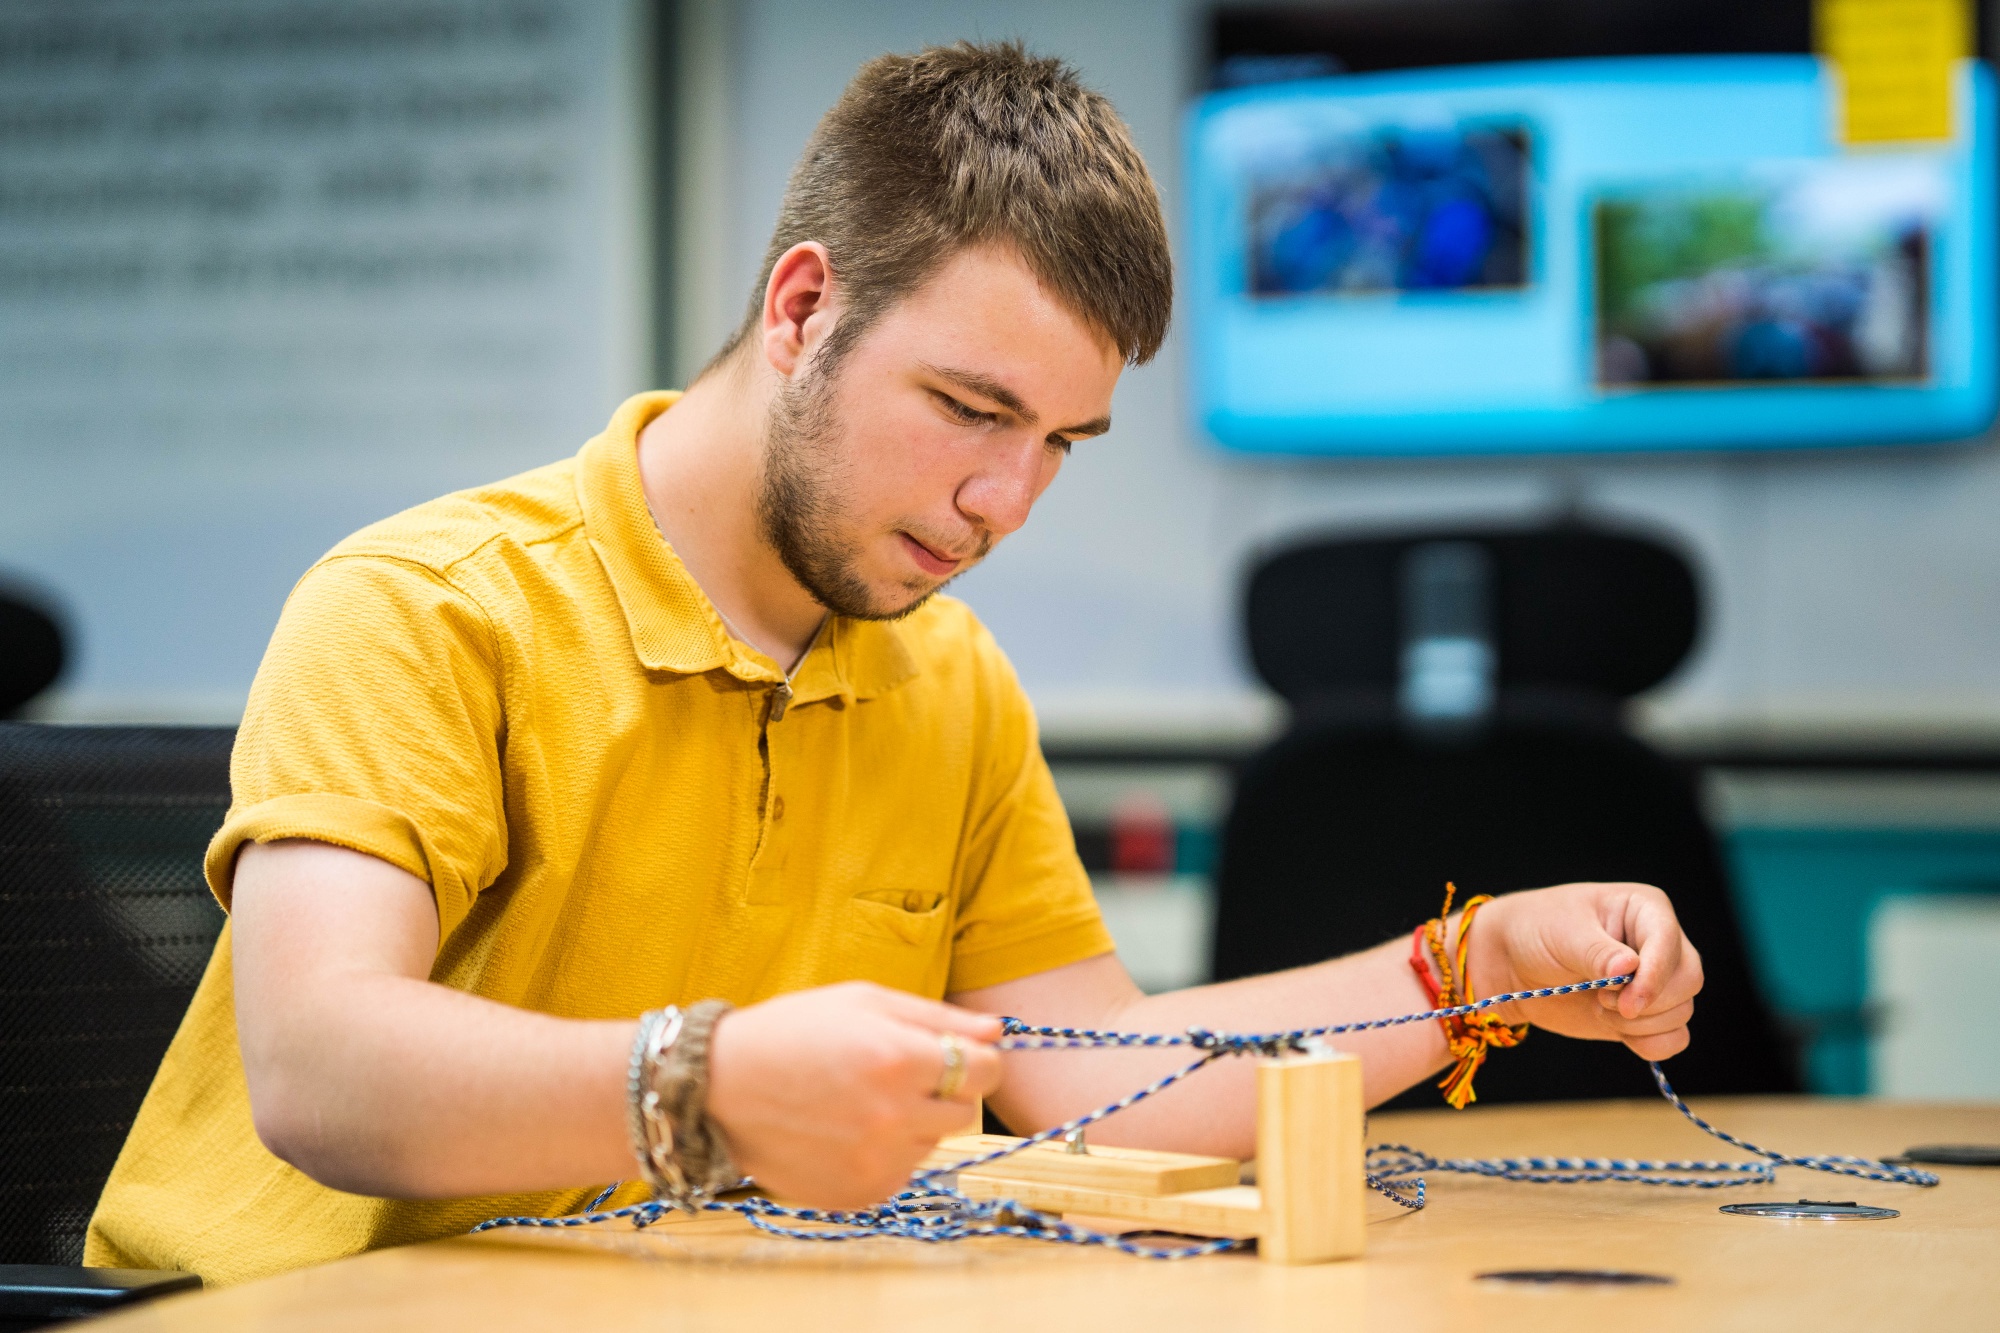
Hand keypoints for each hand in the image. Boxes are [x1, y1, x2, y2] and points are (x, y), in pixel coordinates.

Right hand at [704, 981, 1001, 1208]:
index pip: (987, 1071)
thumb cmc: (793, 1032)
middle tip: (892, 1075)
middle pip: (965, 1111)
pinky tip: (843, 1131)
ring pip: (932, 1142)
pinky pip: (902, 1172)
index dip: (973, 1059)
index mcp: (901, 1060)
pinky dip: (884, 1154)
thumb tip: (999, 1032)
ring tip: (857, 1102)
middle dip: (942, 1090)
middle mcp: (896, 1117)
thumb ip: (937, 1017)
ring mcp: (878, 1162)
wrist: (718, 1088)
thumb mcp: (864, 1002)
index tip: (949, 1055)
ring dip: (911, 1123)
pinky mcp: (861, 1194)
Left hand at [1463, 882, 1702, 1061]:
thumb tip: (1631, 968)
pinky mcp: (1646, 1013)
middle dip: (1647, 1001)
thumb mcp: (1561, 932)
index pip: (1669, 942)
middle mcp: (1659, 944)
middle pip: (1688, 980)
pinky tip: (1616, 1030)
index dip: (1656, 975)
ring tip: (1598, 1005)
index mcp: (1645, 909)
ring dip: (1641, 1022)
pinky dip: (1650, 1043)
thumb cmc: (1536, 929)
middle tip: (1602, 1000)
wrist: (1512, 962)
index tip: (1627, 1002)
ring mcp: (1656, 980)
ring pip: (1681, 1011)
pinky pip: (1674, 1038)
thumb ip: (1596, 952)